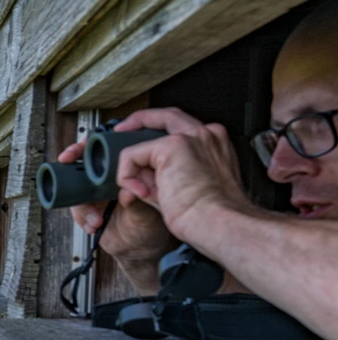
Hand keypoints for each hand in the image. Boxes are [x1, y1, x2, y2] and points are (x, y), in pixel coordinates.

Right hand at [59, 138, 175, 292]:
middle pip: (84, 160)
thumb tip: (127, 192)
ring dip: (80, 200)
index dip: (94, 143)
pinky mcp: (87, 209)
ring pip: (75, 185)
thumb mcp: (151, 213)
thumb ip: (138, 203)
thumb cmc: (153, 226)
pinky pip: (75, 207)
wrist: (142, 251)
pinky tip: (94, 223)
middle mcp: (109, 180)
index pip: (108, 148)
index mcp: (128, 171)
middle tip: (68, 160)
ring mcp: (96, 194)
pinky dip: (82, 216)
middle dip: (73, 160)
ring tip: (94, 216)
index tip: (86, 144)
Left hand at [112, 108, 250, 244]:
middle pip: (165, 115)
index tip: (141, 141)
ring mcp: (190, 137)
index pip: (181, 127)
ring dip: (133, 165)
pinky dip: (127, 175)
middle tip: (121, 131)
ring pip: (144, 138)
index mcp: (214, 145)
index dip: (157, 133)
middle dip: (139, 121)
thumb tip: (138, 174)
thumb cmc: (209, 215)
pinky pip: (131, 155)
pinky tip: (142, 193)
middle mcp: (205, 134)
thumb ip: (160, 176)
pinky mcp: (172, 146)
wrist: (217, 223)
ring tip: (141, 190)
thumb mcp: (182, 189)